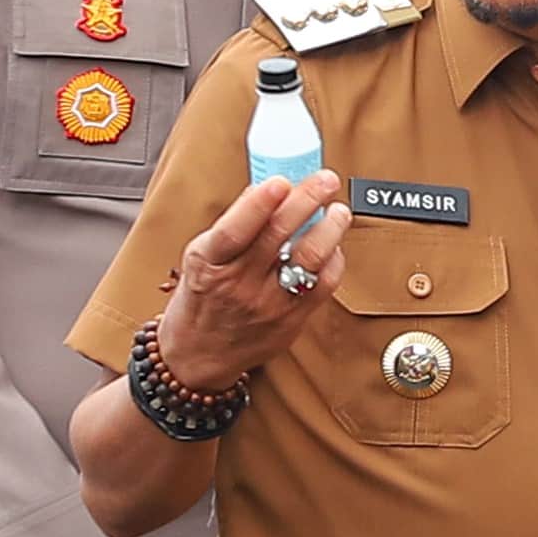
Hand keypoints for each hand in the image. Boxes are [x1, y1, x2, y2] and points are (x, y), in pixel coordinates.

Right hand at [148, 171, 354, 390]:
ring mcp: (266, 304)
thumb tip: (264, 189)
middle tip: (325, 181)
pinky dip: (333, 260)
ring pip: (308, 259)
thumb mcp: (200, 257)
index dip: (259, 204)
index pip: (234, 230)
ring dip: (330, 229)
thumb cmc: (200, 299)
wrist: (198, 355)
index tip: (280, 182)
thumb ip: (232, 225)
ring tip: (338, 211)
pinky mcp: (289, 321)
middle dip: (307, 201)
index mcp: (208, 262)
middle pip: (278, 236)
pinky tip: (334, 247)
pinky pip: (322, 285)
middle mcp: (237, 283)